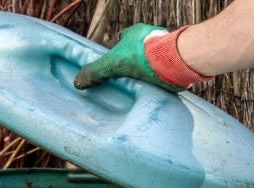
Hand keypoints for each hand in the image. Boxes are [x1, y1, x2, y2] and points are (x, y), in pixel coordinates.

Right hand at [73, 23, 208, 92]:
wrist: (175, 61)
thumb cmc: (143, 56)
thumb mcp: (112, 64)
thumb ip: (95, 72)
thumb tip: (77, 82)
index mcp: (135, 32)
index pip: (122, 39)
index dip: (116, 51)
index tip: (112, 64)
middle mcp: (150, 37)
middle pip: (136, 50)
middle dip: (131, 62)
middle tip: (124, 77)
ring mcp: (164, 49)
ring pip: (151, 60)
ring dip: (145, 71)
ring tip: (137, 86)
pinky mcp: (175, 62)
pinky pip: (163, 69)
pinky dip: (158, 78)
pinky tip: (152, 89)